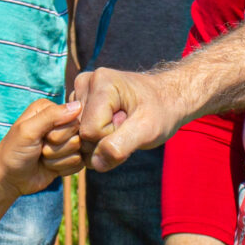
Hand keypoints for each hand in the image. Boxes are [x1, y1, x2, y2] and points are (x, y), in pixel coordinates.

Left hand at [0, 98, 85, 194]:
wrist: (9, 179)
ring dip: (58, 159)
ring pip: (79, 150)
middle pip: (78, 136)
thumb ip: (51, 116)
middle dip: (58, 147)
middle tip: (40, 149)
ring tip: (42, 157)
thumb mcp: (28, 130)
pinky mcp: (68, 157)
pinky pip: (79, 163)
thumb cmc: (13, 152)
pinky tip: (49, 167)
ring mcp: (65, 141)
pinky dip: (63, 168)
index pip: (73, 119)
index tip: (42, 138)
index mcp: (49, 109)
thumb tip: (78, 106)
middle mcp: (59, 122)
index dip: (60, 133)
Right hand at [72, 66, 194, 171]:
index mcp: (100, 82)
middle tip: (128, 127)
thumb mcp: (148, 129)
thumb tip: (95, 163)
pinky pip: (78, 134)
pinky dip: (96, 139)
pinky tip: (112, 127)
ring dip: (101, 141)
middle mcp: (85, 83)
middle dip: (104, 141)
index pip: (90, 131)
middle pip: (81, 134)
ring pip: (78, 136)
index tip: (131, 127)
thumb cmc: (160, 111)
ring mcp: (79, 93)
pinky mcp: (78, 104)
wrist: (166, 99)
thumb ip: (120, 146)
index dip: (112, 139)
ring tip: (122, 126)